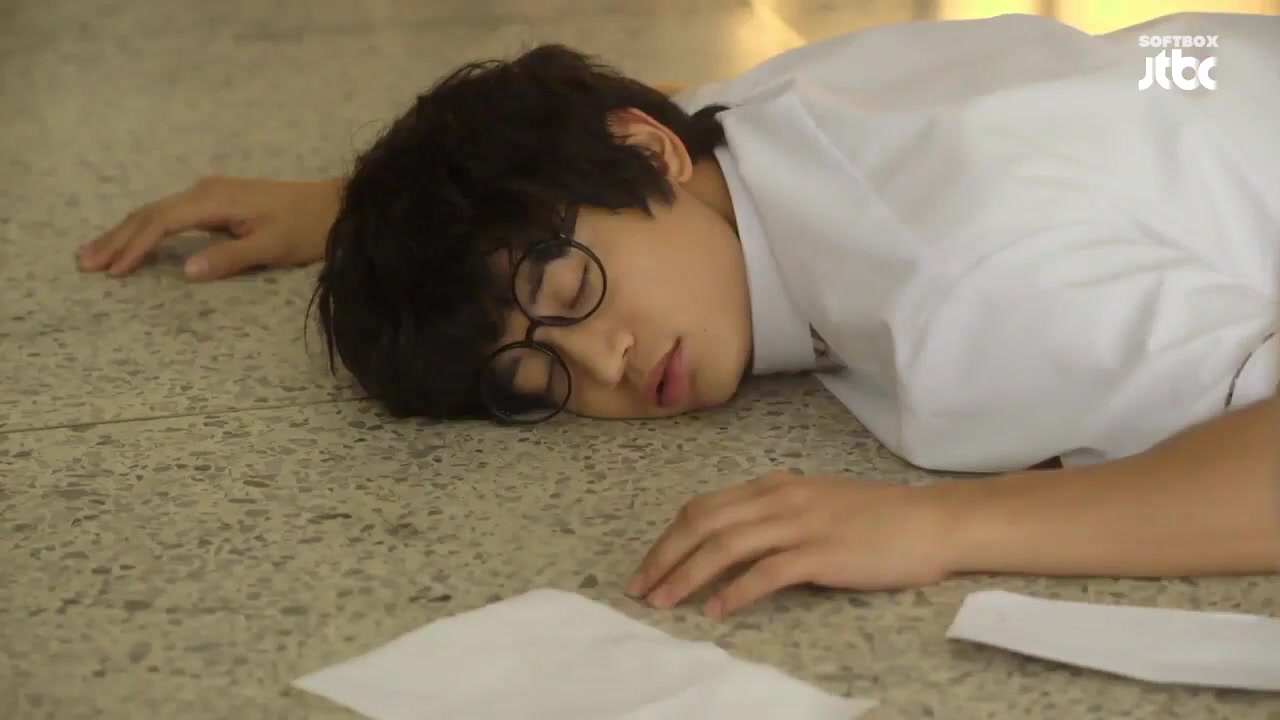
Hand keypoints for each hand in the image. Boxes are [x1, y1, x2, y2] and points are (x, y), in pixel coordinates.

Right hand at [79, 175, 343, 280]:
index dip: (135, 246)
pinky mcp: (218, 201)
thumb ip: (230, 258)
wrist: (336, 205)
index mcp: (215, 199)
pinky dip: (147, 229)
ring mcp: (211, 193)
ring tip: (96, 255)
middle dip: (117, 238)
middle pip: (150, 214)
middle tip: (85, 263)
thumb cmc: (308, 227)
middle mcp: (206, 190)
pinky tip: (134, 242)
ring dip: (126, 233)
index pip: (162, 222)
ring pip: (157, 212)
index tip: (114, 271)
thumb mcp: (272, 247)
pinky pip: (171, 214)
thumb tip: (187, 271)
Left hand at [625, 472, 956, 617]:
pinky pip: (767, 572)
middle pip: (704, 523)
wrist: (931, 521)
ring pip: (726, 545)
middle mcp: (780, 499)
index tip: (647, 566)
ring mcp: (800, 525)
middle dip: (665, 556)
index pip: (705, 507)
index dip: (669, 537)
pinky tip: (717, 610)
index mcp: (774, 486)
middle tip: (640, 589)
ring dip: (688, 575)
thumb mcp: (816, 502)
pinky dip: (735, 591)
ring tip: (666, 602)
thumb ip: (775, 513)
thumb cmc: (877, 517)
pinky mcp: (821, 554)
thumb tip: (734, 537)